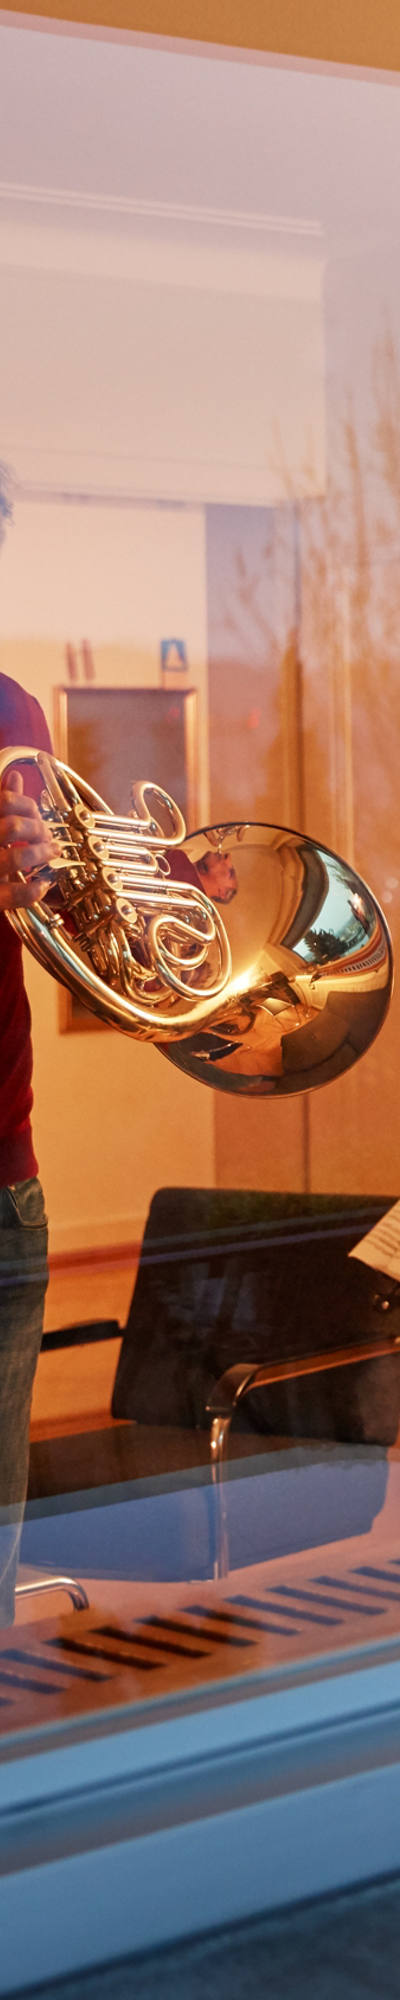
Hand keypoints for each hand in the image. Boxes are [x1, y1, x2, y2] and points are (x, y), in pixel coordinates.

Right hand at [0, 769, 56, 911]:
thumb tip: (14, 777)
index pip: (5, 801)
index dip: (28, 806)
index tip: (36, 814)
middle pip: (14, 826)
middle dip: (39, 830)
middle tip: (48, 836)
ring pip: (17, 856)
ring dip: (41, 854)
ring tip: (51, 853)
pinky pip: (13, 894)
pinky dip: (33, 889)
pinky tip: (41, 884)